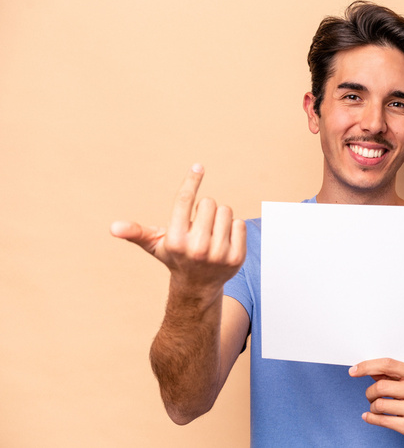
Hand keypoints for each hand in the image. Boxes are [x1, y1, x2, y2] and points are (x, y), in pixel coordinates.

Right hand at [110, 164, 246, 291]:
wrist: (198, 286)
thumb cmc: (175, 257)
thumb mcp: (154, 244)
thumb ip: (135, 232)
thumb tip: (113, 227)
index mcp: (175, 241)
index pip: (184, 201)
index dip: (191, 180)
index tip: (198, 166)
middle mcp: (197, 248)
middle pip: (209, 202)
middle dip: (204, 209)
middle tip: (199, 226)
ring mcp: (219, 254)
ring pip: (226, 211)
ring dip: (219, 217)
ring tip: (211, 233)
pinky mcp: (236, 258)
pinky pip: (240, 224)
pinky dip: (233, 228)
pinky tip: (224, 240)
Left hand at [349, 358, 403, 445]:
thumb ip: (393, 375)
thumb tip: (368, 369)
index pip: (388, 364)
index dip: (367, 366)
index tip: (354, 370)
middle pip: (380, 386)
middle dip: (370, 392)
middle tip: (371, 395)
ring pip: (379, 404)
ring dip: (372, 406)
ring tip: (377, 407)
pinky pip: (381, 420)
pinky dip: (371, 418)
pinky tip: (370, 416)